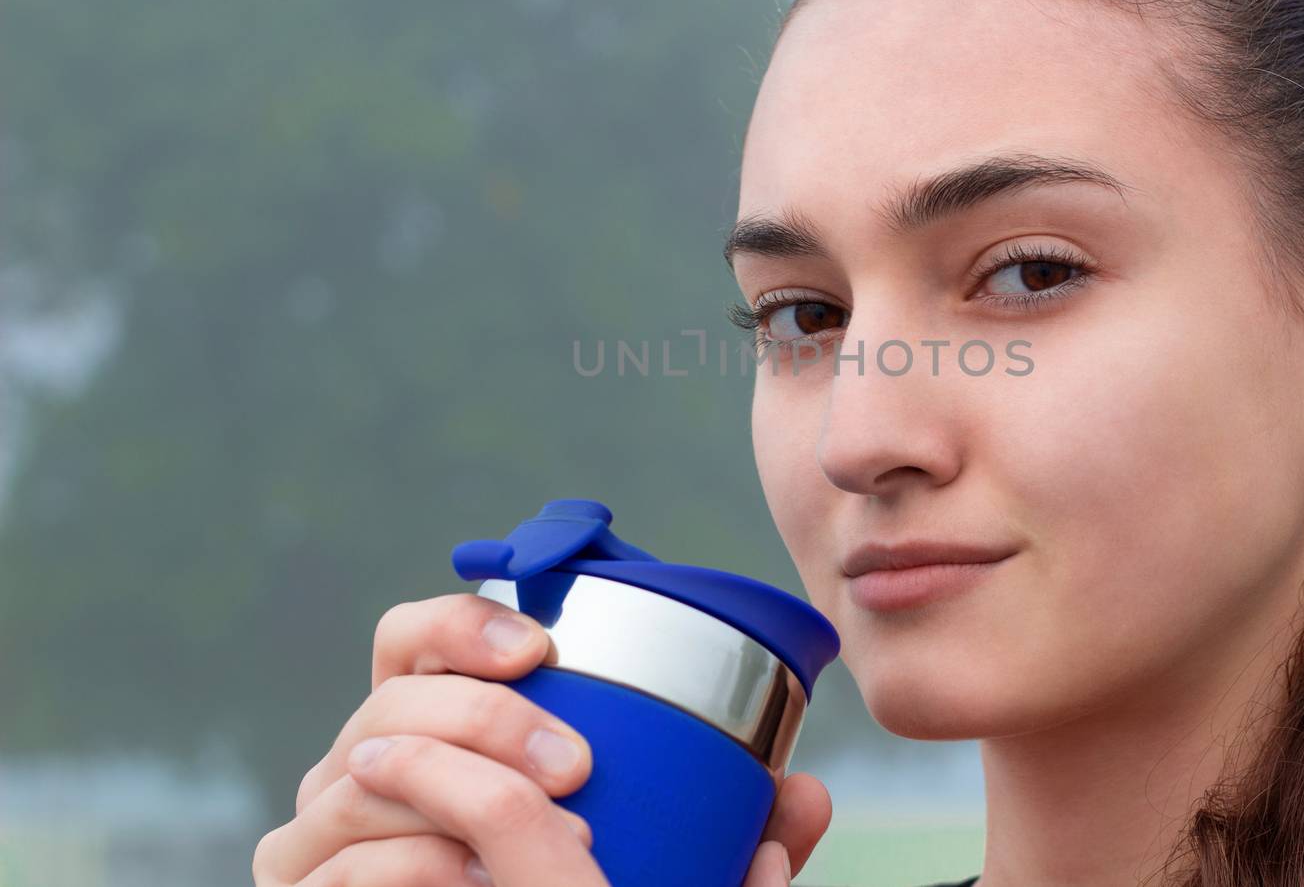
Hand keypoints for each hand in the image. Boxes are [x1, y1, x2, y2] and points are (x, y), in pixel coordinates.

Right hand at [252, 591, 833, 884]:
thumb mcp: (660, 871)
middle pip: (392, 703)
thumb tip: (806, 798)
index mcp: (431, 727)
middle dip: (484, 720)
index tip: (542, 648)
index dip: (463, 623)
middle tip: (575, 769)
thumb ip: (723, 842)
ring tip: (550, 842)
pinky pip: (336, 873)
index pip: (413, 639)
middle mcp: (362, 765)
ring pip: (358, 783)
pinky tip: (471, 884)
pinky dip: (407, 873)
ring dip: (456, 808)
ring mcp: (315, 834)